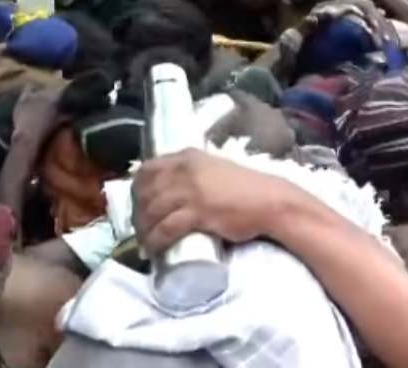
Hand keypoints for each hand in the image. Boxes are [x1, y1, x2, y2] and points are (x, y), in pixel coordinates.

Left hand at [133, 149, 292, 252]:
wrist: (270, 202)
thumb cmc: (246, 188)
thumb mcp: (214, 170)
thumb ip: (196, 173)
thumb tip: (178, 188)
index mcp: (187, 157)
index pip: (147, 169)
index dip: (137, 190)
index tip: (137, 206)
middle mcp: (184, 170)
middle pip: (146, 192)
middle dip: (137, 214)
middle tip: (140, 230)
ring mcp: (190, 191)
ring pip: (152, 211)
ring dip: (143, 230)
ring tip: (145, 244)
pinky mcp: (198, 212)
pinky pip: (166, 228)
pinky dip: (155, 241)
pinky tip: (152, 250)